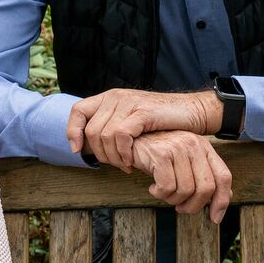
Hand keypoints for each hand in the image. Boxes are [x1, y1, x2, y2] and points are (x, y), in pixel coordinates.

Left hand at [66, 88, 219, 170]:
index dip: (73, 132)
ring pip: (104, 136)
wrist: (191, 112)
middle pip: (92, 131)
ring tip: (126, 165)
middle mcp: (116, 97)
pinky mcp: (142, 112)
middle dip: (101, 155)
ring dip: (114, 158)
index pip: (78, 111)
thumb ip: (110, 128)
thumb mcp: (130, 121)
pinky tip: (132, 162)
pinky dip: (124, 153)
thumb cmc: (161, 122)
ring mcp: (129, 103)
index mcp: (110, 97)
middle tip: (117, 165)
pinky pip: (121, 136)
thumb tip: (87, 147)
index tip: (79, 151)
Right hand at [130, 130, 232, 222]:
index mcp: (204, 147)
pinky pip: (167, 187)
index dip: (222, 200)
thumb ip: (204, 174)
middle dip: (193, 206)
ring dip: (172, 200)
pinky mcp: (161, 154)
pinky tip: (153, 188)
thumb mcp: (185, 161)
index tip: (215, 218)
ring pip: (185, 190)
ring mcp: (178, 148)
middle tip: (180, 208)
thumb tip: (226, 195)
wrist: (132, 140)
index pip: (224, 176)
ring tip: (163, 193)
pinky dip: (159, 194)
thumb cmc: (159, 154)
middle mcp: (194, 145)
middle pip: (206, 188)